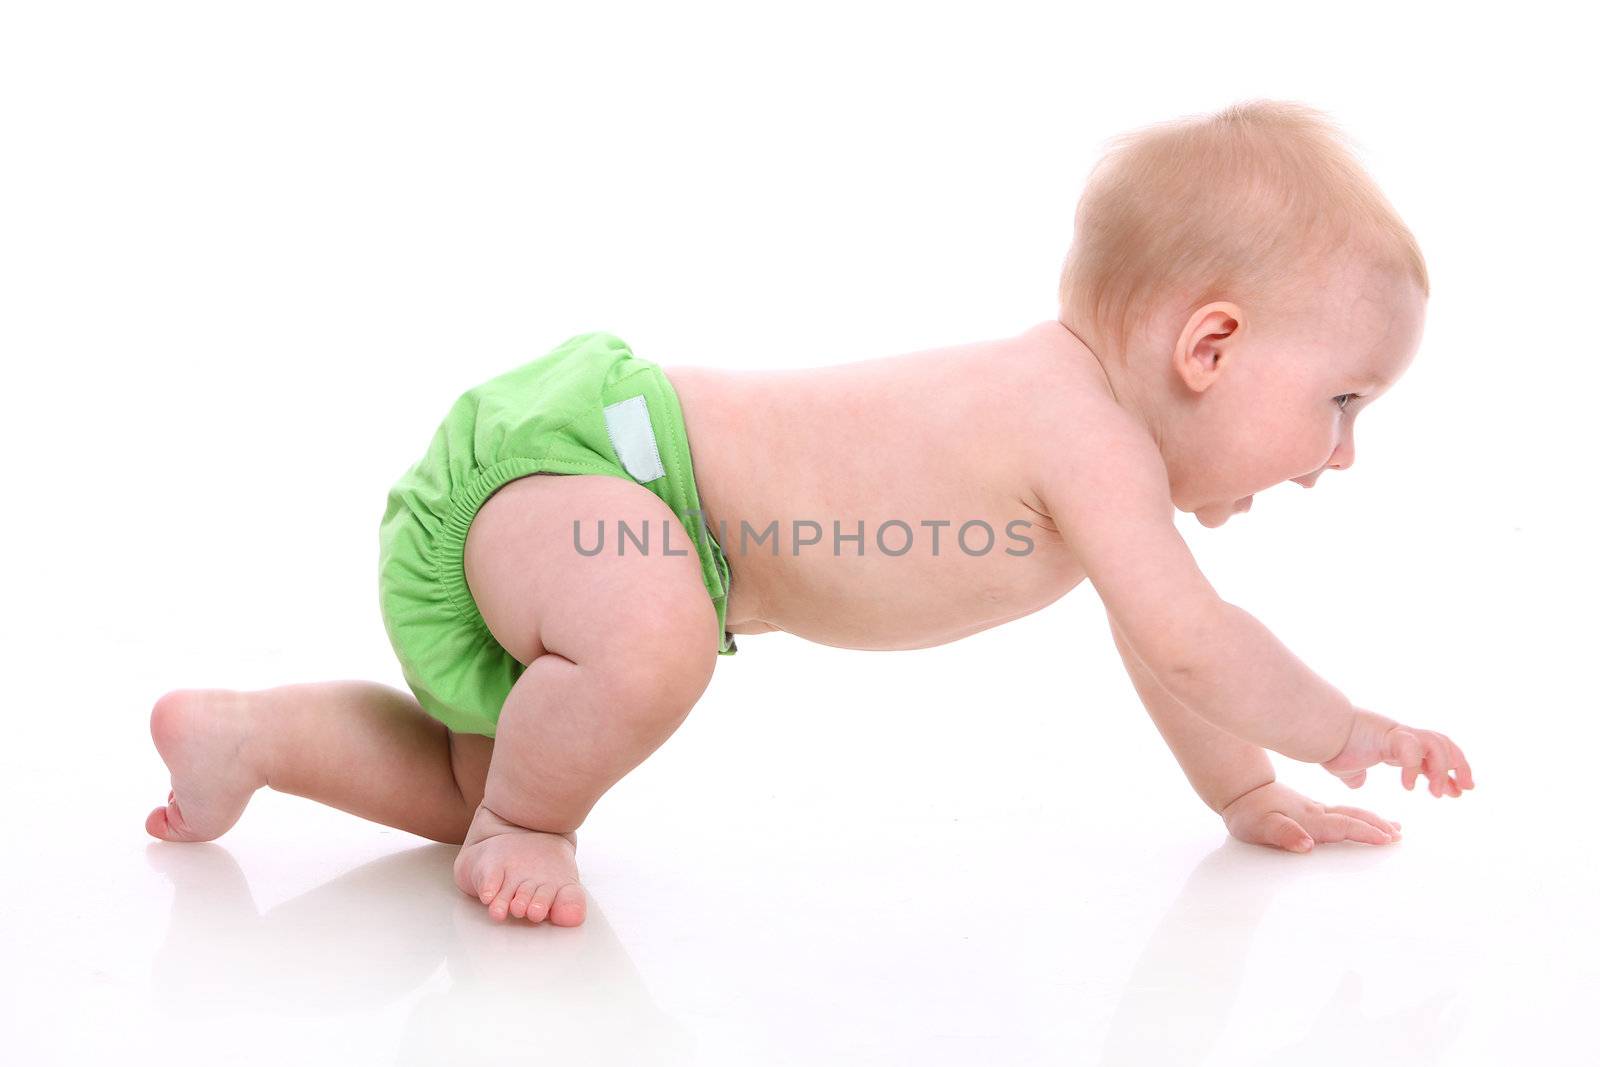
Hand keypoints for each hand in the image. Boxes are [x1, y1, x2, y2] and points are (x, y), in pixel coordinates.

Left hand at [1220, 780, 1400, 853]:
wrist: (1240, 789)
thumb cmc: (1247, 813)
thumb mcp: (1257, 826)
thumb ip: (1282, 833)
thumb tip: (1306, 845)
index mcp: (1307, 818)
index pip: (1341, 826)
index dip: (1364, 832)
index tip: (1386, 838)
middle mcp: (1315, 812)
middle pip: (1352, 818)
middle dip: (1377, 826)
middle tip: (1399, 836)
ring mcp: (1315, 809)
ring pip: (1350, 814)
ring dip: (1373, 821)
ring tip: (1395, 829)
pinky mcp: (1311, 809)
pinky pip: (1342, 813)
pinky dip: (1359, 817)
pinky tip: (1366, 820)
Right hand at [1320, 707, 1474, 796]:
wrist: (1319, 731)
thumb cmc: (1330, 747)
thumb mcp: (1347, 768)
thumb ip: (1357, 776)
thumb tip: (1357, 782)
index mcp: (1397, 744)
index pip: (1433, 756)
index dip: (1448, 773)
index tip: (1458, 792)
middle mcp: (1402, 736)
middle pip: (1444, 744)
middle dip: (1460, 766)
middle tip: (1465, 789)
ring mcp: (1398, 732)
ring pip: (1437, 744)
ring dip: (1443, 770)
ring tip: (1438, 793)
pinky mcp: (1390, 733)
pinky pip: (1412, 749)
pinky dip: (1414, 767)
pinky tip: (1408, 786)